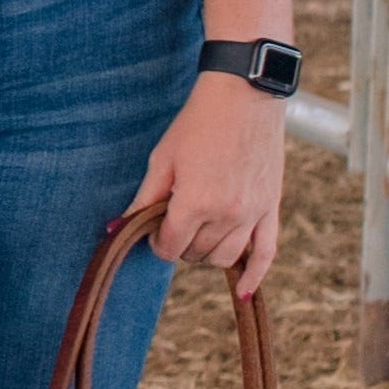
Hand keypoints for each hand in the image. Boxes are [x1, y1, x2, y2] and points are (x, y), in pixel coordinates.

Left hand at [125, 73, 285, 296]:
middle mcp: (227, 215)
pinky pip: (267, 254)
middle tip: (172, 225)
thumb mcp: (163, 159)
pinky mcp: (271, 209)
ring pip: (226, 258)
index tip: (151, 232)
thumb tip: (116, 228)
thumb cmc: (196, 124)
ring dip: (206, 254)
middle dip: (179, 244)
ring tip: (195, 236)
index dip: (156, 242)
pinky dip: (254, 275)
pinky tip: (241, 289)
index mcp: (196, 202)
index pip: (171, 245)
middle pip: (197, 253)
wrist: (243, 98)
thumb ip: (145, 198)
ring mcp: (253, 215)